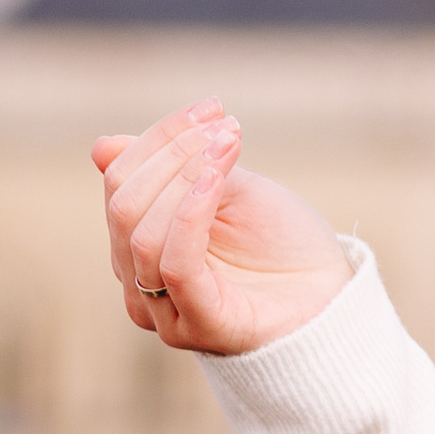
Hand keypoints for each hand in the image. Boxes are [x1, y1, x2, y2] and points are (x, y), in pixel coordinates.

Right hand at [93, 106, 351, 355]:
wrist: (333, 294)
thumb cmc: (280, 243)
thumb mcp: (230, 190)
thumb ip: (173, 170)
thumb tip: (101, 146)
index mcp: (138, 247)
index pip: (121, 183)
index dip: (159, 138)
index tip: (211, 107)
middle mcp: (139, 284)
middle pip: (124, 207)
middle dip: (172, 152)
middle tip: (223, 125)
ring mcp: (165, 311)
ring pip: (143, 234)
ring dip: (186, 173)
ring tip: (230, 143)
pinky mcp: (199, 325)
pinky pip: (176, 265)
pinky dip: (191, 213)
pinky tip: (214, 178)